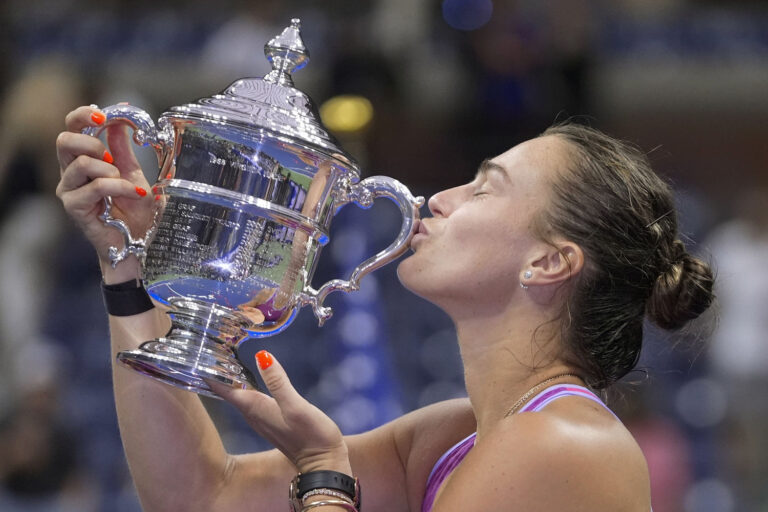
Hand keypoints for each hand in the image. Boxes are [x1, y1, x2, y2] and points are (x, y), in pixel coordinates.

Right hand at [56, 105, 153, 272]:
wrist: (139, 243)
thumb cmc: (135, 212)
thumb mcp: (134, 173)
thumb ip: (123, 149)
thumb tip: (120, 121)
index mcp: (82, 160)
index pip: (71, 128)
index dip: (83, 115)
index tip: (104, 114)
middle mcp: (70, 173)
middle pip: (64, 140)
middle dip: (92, 141)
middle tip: (112, 156)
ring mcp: (69, 190)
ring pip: (80, 163)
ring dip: (110, 169)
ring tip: (124, 183)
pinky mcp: (74, 207)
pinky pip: (95, 186)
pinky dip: (119, 187)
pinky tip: (133, 194)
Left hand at [211, 351, 351, 474]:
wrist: (323, 464)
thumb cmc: (311, 435)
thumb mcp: (295, 406)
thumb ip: (278, 382)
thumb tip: (261, 355)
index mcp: (254, 407)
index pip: (223, 387)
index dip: (210, 371)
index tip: (199, 352)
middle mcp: (252, 414)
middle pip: (227, 390)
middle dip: (218, 371)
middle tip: (210, 348)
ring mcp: (261, 418)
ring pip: (238, 394)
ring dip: (231, 378)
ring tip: (224, 358)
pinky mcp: (271, 420)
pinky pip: (250, 399)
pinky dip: (245, 386)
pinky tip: (248, 378)